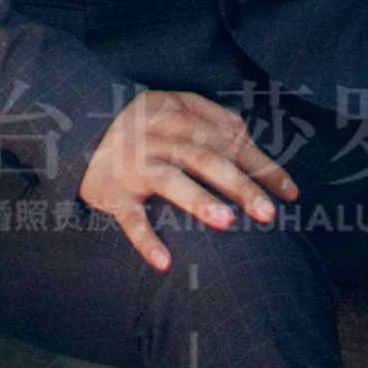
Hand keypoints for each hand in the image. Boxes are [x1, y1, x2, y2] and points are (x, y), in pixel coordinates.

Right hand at [76, 86, 299, 273]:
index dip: (260, 165)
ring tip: (227, 223)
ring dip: (198, 200)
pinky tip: (166, 262)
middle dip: (238, 184)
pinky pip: (130, 218)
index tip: (290, 194)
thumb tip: (250, 134)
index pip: (227, 138)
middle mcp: (155, 136)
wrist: (77, 132)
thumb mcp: (170, 105)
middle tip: (268, 213)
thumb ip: (211, 115)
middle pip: (203, 156)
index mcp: (175, 113)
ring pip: (169, 180)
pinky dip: (146, 240)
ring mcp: (133, 165)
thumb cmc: (141, 127)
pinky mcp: (113, 193)